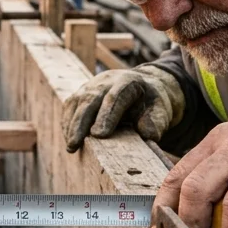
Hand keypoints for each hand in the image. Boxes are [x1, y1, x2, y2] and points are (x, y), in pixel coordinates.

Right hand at [62, 66, 184, 152]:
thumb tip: (147, 135)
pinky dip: (68, 122)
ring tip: (70, 146)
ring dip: (71, 125)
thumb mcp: (160, 109)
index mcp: (128, 82)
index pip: (115, 98)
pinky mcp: (82, 92)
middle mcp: (107, 80)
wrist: (142, 85)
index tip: (99, 135)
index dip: (106, 115)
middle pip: (90, 99)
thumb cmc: (150, 102)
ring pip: (77, 102)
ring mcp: (91, 84)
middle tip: (75, 144)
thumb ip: (156, 122)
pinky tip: (69, 138)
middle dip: (81, 122)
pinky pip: (71, 105)